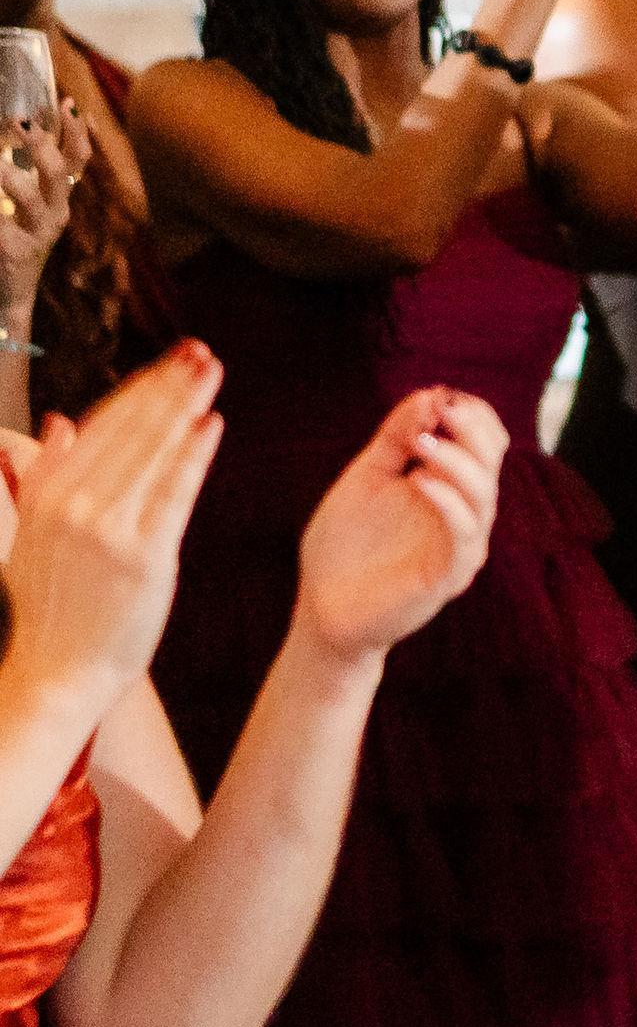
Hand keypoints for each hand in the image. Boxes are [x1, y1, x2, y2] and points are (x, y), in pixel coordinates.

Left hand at [0, 102, 89, 318]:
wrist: (11, 291)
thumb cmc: (17, 239)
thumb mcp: (29, 205)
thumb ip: (32, 174)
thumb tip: (30, 129)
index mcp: (60, 198)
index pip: (78, 159)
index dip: (77, 131)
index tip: (67, 103)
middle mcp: (56, 212)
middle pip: (58, 171)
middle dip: (40, 143)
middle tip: (20, 121)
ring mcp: (37, 232)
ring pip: (29, 196)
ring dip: (8, 175)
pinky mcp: (14, 250)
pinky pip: (1, 223)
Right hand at [0, 343, 222, 710]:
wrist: (55, 674)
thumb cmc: (49, 608)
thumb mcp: (33, 535)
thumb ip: (45, 476)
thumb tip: (57, 424)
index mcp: (45, 496)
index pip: (99, 426)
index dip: (138, 389)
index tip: (167, 361)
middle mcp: (73, 506)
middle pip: (130, 430)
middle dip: (167, 385)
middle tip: (199, 352)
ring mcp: (108, 530)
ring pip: (152, 452)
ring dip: (185, 405)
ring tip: (210, 372)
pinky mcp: (144, 556)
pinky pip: (173, 493)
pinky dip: (193, 454)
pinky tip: (212, 423)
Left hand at [295, 388, 502, 659]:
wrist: (323, 609)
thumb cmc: (345, 544)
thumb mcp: (367, 477)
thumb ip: (395, 438)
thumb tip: (430, 393)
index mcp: (453, 487)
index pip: (486, 440)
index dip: (472, 413)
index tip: (439, 395)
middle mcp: (466, 513)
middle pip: (494, 459)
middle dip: (472, 428)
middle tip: (442, 408)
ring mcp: (461, 546)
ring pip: (484, 495)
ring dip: (457, 461)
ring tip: (422, 441)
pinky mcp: (448, 576)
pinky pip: (463, 535)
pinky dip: (447, 502)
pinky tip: (417, 481)